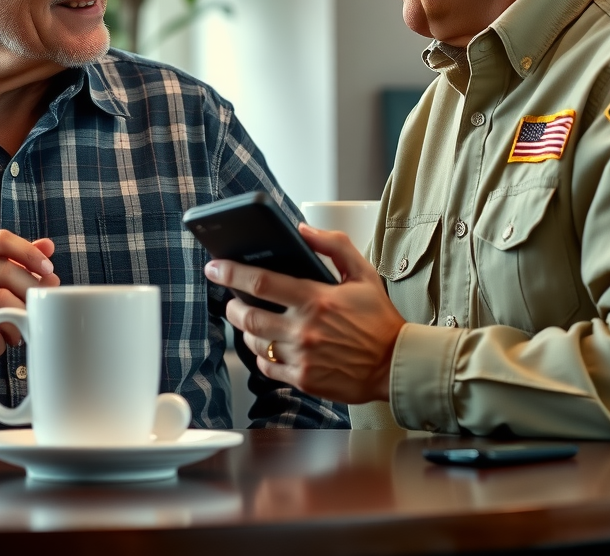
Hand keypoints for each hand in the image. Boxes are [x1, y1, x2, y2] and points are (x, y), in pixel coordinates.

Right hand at [0, 230, 60, 391]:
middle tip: (44, 304)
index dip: (29, 251)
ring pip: (0, 302)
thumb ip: (8, 261)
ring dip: (19, 318)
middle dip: (33, 288)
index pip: (0, 239)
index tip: (49, 268)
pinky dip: (1, 341)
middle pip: (5, 271)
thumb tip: (48, 246)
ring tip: (21, 330)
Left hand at [205, 224, 405, 404]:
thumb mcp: (363, 272)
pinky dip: (261, 356)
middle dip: (232, 305)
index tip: (214, 267)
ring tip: (250, 320)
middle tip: (232, 299)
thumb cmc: (379, 318)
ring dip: (246, 330)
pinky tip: (267, 346)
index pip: (261, 281)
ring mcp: (302, 357)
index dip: (231, 272)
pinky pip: (267, 368)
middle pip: (248, 315)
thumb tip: (302, 229)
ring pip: (254, 342)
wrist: (395, 364)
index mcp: (315, 298)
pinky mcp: (304, 380)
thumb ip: (333, 245)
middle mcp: (304, 328)